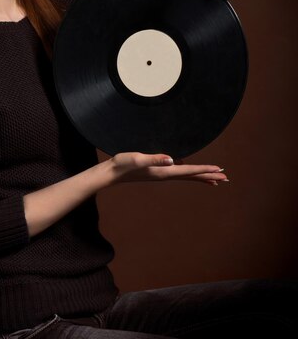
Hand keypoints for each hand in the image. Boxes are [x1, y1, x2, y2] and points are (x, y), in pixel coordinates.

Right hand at [110, 152, 227, 186]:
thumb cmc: (123, 164)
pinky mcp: (157, 172)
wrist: (111, 173)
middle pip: (191, 176)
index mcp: (164, 171)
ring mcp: (161, 175)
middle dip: (209, 176)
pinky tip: (189, 171)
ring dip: (201, 177)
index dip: (205, 170)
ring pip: (186, 176)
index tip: (220, 171)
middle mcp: (165, 175)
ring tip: (215, 179)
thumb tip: (172, 160)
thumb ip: (155, 159)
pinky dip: (189, 173)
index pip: (189, 171)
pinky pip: (178, 174)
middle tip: (226, 178)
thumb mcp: (138, 159)